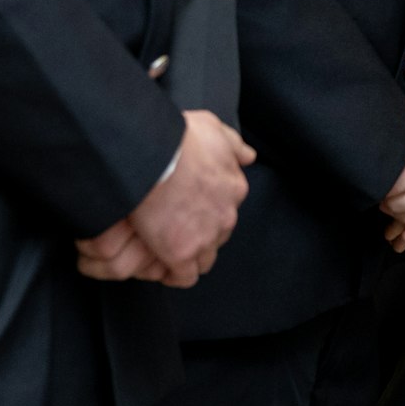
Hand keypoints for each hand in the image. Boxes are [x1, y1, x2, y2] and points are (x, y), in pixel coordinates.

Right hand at [74, 110, 253, 285]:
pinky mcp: (181, 254)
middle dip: (204, 233)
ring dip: (193, 255)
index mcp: (234, 187)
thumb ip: (234, 145)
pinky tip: (166, 269)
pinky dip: (176, 275)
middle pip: (219, 234)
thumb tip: (249, 156)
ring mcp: (204, 237)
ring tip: (173, 250)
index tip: (194, 207)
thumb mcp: (214, 129)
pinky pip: (184, 276)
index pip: (228, 208)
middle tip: (180, 226)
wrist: (156, 156)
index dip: (210, 210)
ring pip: (205, 258)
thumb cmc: (181, 139)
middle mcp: (225, 215)